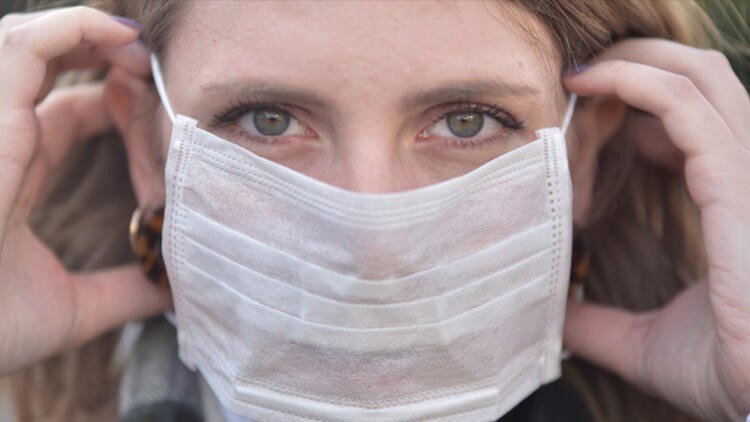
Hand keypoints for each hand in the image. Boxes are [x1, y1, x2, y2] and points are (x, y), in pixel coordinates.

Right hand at [0, 7, 170, 374]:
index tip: (158, 103)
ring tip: (140, 47)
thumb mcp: (73, 309)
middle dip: (99, 50)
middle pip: (44, 66)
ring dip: (88, 31)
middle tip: (152, 63)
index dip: (111, 99)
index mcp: (14, 173)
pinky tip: (119, 38)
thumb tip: (172, 291)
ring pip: (26, 42)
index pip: (63, 111)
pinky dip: (71, 28)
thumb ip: (123, 291)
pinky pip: (22, 47)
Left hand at [563, 39, 749, 420]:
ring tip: (577, 73)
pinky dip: (640, 83)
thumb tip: (557, 318)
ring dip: (634, 62)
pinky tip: (594, 84)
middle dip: (639, 62)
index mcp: (731, 205)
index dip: (641, 106)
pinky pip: (689, 109)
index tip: (585, 112)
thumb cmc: (725, 374)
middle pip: (701, 81)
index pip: (693, 123)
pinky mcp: (739, 187)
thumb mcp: (645, 342)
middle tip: (577, 74)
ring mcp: (748, 177)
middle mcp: (746, 178)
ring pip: (698, 80)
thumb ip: (600, 325)